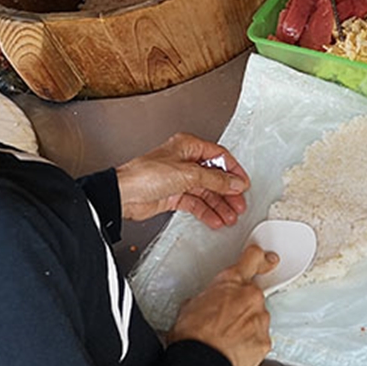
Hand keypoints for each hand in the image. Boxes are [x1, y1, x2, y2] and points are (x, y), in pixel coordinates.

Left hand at [115, 133, 248, 227]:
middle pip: (214, 176)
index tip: (243, 184)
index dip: (233, 171)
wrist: (123, 195)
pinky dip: (206, 212)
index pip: (219, 156)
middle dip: (228, 192)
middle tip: (239, 204)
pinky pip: (196, 203)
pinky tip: (215, 219)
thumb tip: (235, 182)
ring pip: (206, 192)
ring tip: (230, 216)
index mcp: (188, 146)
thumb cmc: (145, 175)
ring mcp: (179, 179)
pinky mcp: (174, 195)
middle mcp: (185, 161)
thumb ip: (215, 179)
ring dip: (219, 205)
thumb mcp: (187, 174)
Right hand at [170, 245, 276, 365]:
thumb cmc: (192, 337)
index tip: (264, 259)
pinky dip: (249, 344)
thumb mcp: (190, 306)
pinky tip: (233, 350)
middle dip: (242, 304)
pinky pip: (259, 338)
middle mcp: (250, 297)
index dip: (258, 258)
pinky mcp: (265, 341)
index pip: (252, 258)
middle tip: (225, 318)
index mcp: (232, 282)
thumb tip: (207, 302)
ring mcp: (260, 319)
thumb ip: (208, 297)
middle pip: (253, 295)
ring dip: (246, 325)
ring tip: (225, 339)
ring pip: (257, 318)